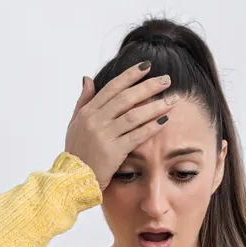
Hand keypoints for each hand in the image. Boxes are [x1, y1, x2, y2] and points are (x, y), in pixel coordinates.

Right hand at [65, 61, 179, 190]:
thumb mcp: (74, 124)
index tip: (147, 67)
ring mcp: (104, 136)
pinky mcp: (113, 152)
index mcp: (87, 112)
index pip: (112, 88)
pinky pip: (136, 136)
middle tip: (167, 80)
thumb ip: (83, 101)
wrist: (73, 179)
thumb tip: (87, 78)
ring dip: (155, 106)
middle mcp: (95, 120)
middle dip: (148, 86)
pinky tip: (164, 120)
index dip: (130, 75)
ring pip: (134, 115)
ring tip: (172, 100)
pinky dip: (151, 127)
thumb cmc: (76, 152)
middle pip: (126, 98)